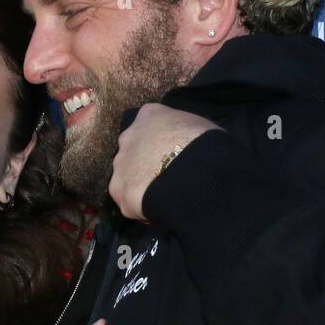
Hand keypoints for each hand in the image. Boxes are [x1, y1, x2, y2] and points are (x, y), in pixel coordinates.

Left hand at [108, 103, 220, 220]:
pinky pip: (128, 200)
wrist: (195, 174)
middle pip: (133, 150)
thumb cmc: (207, 145)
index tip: (171, 156)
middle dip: (144, 163)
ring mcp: (120, 162)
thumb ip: (183, 132)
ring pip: (127, 175)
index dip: (159, 143)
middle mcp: (128, 135)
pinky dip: (139, 207)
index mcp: (150, 115)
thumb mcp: (199, 127)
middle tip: (164, 177)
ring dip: (139, 185)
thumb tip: (185, 145)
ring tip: (161, 197)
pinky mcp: (118, 189)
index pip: (148, 125)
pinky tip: (156, 210)